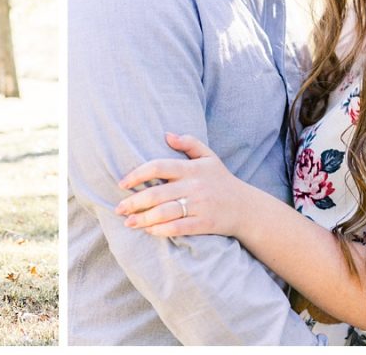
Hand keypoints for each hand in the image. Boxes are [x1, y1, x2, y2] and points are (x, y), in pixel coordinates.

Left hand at [115, 133, 245, 237]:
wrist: (246, 207)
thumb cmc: (222, 181)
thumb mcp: (209, 157)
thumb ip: (189, 143)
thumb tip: (167, 135)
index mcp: (192, 168)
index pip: (158, 166)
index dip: (137, 174)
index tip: (122, 184)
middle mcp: (194, 186)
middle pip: (157, 193)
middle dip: (134, 202)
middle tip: (119, 208)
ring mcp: (200, 205)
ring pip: (165, 212)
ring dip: (143, 219)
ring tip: (129, 223)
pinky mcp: (204, 223)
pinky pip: (179, 227)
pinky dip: (161, 230)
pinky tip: (149, 231)